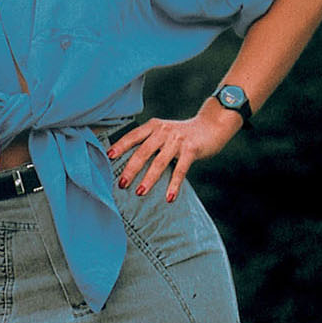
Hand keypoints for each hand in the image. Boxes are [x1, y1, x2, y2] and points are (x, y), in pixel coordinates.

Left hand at [107, 106, 241, 202]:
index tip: (108, 157)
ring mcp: (178, 140)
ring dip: (149, 179)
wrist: (213, 124)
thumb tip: (126, 163)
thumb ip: (148, 142)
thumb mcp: (163, 131)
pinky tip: (169, 198)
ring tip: (140, 193)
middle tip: (121, 184)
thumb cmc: (183, 133)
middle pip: (143, 151)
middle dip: (131, 169)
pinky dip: (174, 185)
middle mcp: (164, 131)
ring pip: (159, 162)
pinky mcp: (192, 149)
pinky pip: (181, 170)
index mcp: (153, 126)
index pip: (133, 136)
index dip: (120, 146)